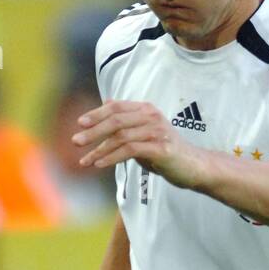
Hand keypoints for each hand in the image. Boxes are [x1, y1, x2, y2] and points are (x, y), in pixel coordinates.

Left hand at [73, 99, 205, 188]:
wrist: (192, 167)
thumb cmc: (165, 151)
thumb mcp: (143, 132)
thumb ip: (125, 121)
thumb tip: (106, 103)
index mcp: (145, 110)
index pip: (116, 107)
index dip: (96, 114)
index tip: (79, 124)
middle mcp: (151, 117)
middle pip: (116, 120)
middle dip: (93, 131)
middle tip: (76, 142)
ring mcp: (156, 132)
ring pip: (121, 136)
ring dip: (100, 149)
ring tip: (85, 161)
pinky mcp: (160, 148)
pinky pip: (130, 150)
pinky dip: (112, 157)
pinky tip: (100, 164)